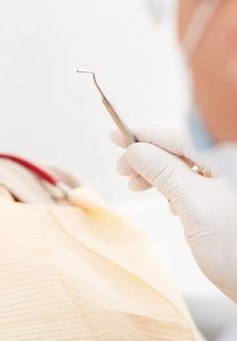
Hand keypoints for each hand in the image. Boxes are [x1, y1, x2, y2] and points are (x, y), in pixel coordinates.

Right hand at [111, 123, 236, 302]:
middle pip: (181, 148)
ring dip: (158, 173)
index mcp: (227, 156)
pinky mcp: (230, 199)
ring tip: (137, 186)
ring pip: (186, 165)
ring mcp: (231, 182)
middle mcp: (230, 164)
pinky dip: (175, 187)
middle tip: (121, 170)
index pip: (178, 135)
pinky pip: (196, 181)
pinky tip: (167, 201)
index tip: (115, 138)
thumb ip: (163, 172)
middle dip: (148, 157)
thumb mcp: (193, 205)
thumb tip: (135, 150)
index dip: (143, 135)